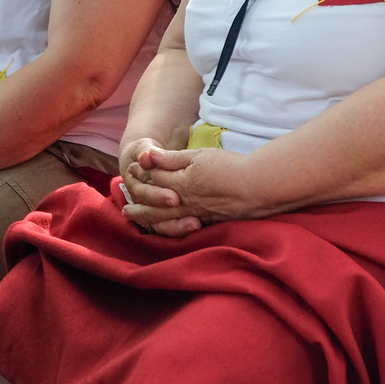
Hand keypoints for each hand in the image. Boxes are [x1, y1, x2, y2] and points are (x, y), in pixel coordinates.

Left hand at [119, 143, 259, 237]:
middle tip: (125, 206)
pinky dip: (168, 227)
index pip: (154, 179)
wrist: (259, 186)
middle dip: (138, 203)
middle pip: (154, 203)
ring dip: (147, 217)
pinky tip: (163, 226)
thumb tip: (146, 156)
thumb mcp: (198, 156)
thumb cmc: (229, 167)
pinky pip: (181, 227)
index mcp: (180, 183)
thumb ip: (171, 159)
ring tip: (133, 216)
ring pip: (165, 218)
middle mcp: (184, 202)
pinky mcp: (208, 221)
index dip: (142, 173)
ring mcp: (196, 214)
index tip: (131, 170)